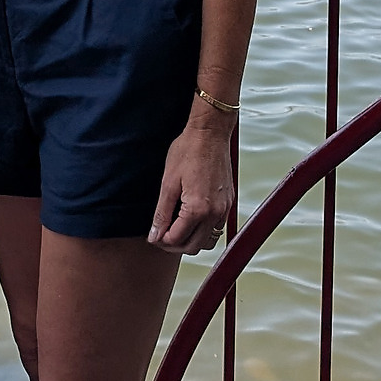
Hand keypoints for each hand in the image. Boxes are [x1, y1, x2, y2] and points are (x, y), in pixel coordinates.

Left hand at [148, 117, 236, 253]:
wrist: (210, 133)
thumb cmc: (189, 151)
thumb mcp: (168, 183)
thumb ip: (161, 213)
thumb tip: (155, 235)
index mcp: (198, 209)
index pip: (177, 240)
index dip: (160, 240)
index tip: (152, 234)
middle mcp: (215, 213)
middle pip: (193, 247)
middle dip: (174, 245)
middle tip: (161, 234)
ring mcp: (224, 209)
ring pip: (208, 241)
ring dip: (191, 240)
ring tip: (176, 227)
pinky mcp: (228, 203)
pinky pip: (217, 228)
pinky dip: (204, 230)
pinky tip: (191, 218)